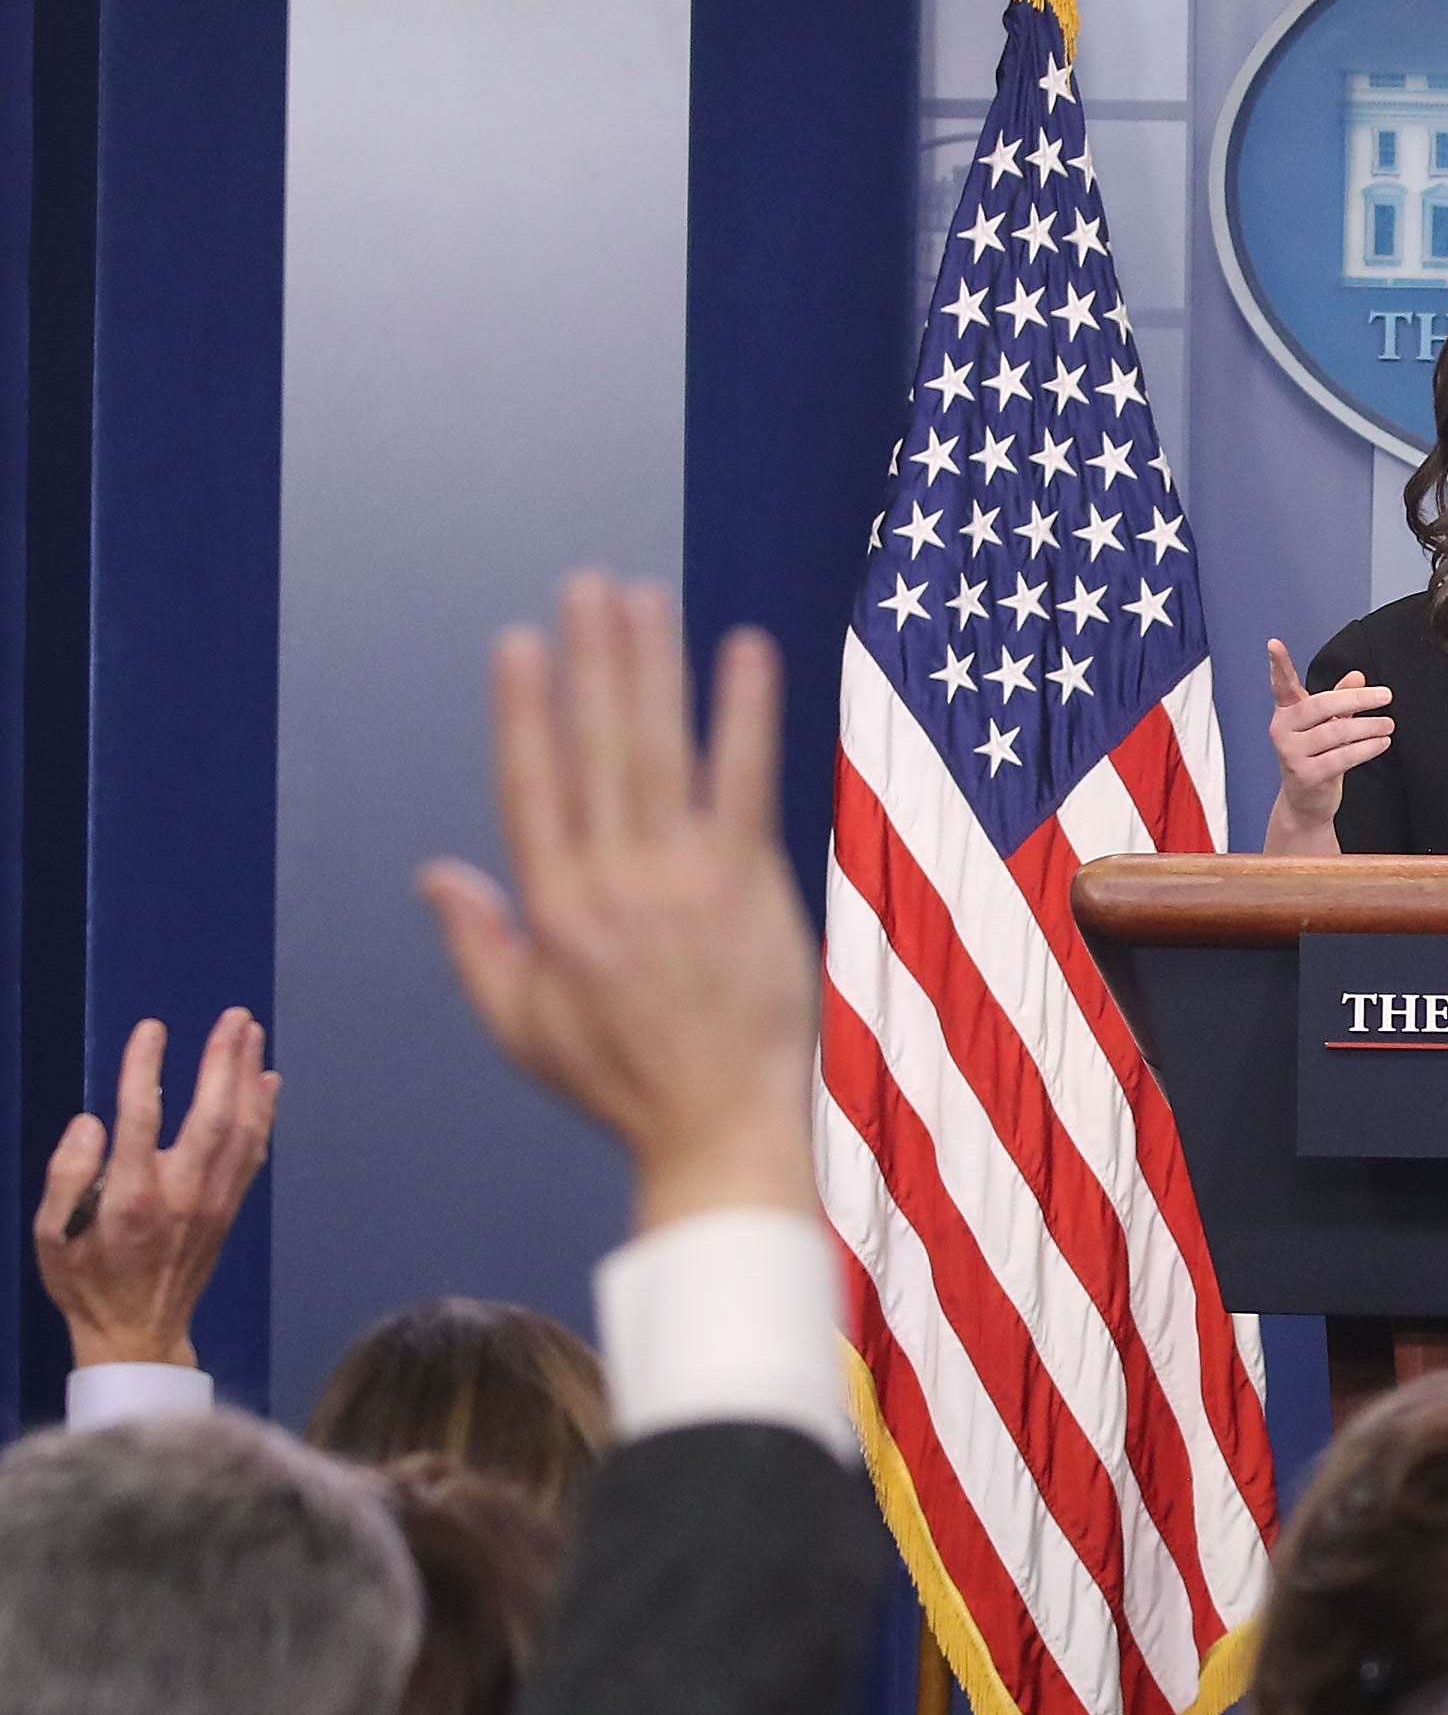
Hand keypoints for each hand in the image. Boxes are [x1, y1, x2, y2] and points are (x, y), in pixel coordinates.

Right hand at [34, 1008, 280, 1367]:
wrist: (139, 1331)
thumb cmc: (86, 1280)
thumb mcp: (52, 1236)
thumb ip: (66, 1176)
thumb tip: (91, 1121)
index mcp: (131, 1198)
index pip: (140, 1119)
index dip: (145, 1071)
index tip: (152, 1030)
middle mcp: (182, 1194)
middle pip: (210, 1116)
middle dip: (223, 1062)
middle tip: (233, 1017)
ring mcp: (214, 1200)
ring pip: (241, 1130)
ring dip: (248, 1077)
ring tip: (252, 1033)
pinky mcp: (231, 1207)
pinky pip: (253, 1152)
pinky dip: (263, 1114)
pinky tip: (266, 1082)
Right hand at [419, 572, 817, 1231]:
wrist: (717, 1127)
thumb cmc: (621, 1083)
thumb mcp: (520, 1027)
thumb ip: (477, 944)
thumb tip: (433, 873)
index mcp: (551, 910)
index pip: (530, 786)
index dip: (524, 711)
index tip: (518, 644)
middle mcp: (609, 882)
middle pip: (595, 748)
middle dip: (591, 662)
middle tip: (587, 587)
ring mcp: (681, 880)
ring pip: (659, 750)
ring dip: (651, 666)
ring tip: (644, 597)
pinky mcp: (747, 885)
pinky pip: (745, 780)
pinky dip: (744, 713)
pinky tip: (747, 652)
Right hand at [1262, 637, 1390, 852]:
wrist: (1306, 803)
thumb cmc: (1317, 758)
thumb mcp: (1327, 725)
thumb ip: (1340, 700)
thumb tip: (1357, 675)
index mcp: (1287, 713)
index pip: (1282, 685)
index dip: (1278, 665)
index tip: (1273, 644)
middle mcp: (1283, 730)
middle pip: (1321, 705)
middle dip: (1357, 699)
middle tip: (1386, 696)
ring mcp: (1291, 753)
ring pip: (1335, 733)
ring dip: (1368, 727)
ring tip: (1389, 724)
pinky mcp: (1305, 775)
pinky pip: (1340, 757)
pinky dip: (1365, 749)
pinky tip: (1382, 743)